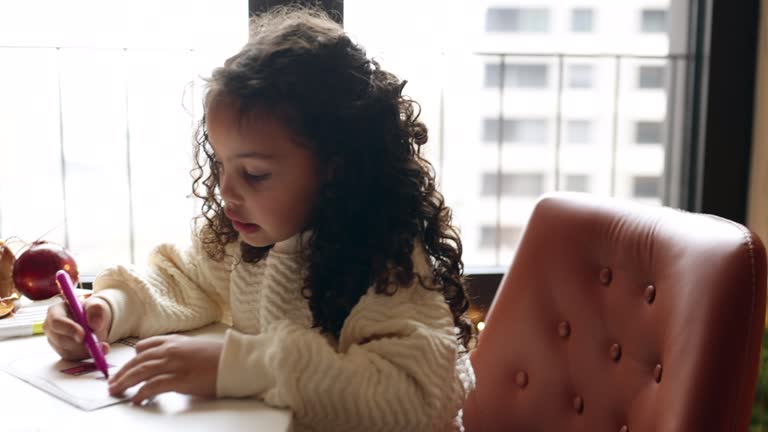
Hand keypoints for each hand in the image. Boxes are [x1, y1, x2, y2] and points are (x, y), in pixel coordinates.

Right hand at [44, 296, 111, 359]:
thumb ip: (96, 309)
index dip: (69, 329)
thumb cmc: (91, 310)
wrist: (94, 321)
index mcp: (55, 311)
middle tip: (97, 343)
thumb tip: (94, 324)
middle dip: (80, 343)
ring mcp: (55, 341)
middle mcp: (51, 327)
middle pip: (60, 339)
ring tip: (101, 343)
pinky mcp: (63, 352)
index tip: (83, 335)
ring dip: (86, 350)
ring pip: (67, 351)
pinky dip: (87, 355)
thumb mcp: (96, 305)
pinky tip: (98, 349)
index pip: (56, 322)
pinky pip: (73, 358)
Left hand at [108, 335, 222, 403]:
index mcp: (175, 341)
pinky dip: (141, 393)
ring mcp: (174, 364)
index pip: (145, 346)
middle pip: (138, 360)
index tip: (125, 366)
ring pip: (141, 372)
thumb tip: (166, 364)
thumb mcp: (194, 348)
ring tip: (116, 390)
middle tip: (113, 382)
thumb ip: (178, 352)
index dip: (132, 357)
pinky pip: (153, 386)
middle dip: (122, 372)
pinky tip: (136, 399)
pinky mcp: (179, 379)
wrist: (234, 362)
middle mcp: (171, 350)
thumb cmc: (218, 357)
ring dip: (125, 382)